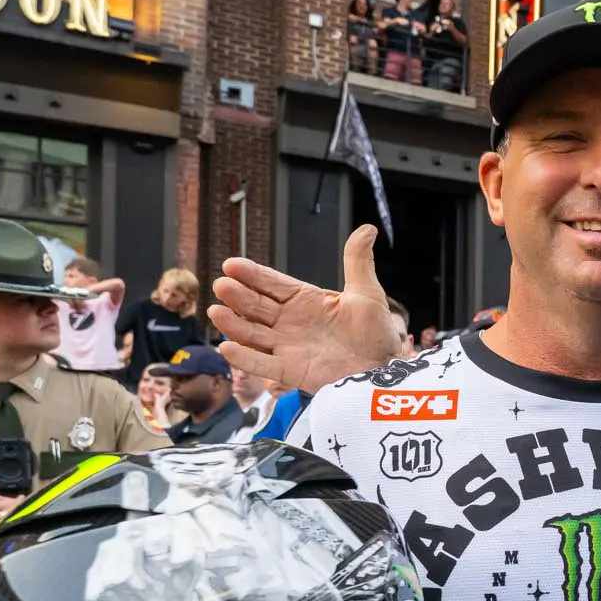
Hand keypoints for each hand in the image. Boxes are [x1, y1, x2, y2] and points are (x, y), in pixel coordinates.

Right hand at [210, 224, 405, 391]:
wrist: (384, 369)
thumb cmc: (376, 332)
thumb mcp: (366, 292)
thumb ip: (358, 262)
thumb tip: (367, 229)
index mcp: (304, 300)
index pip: (272, 284)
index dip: (252, 275)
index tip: (232, 264)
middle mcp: (290, 322)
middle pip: (257, 307)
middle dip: (238, 296)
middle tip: (222, 285)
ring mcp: (288, 347)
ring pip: (254, 334)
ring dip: (234, 325)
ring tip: (216, 312)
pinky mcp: (291, 371)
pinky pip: (264, 365)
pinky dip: (245, 359)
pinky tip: (227, 349)